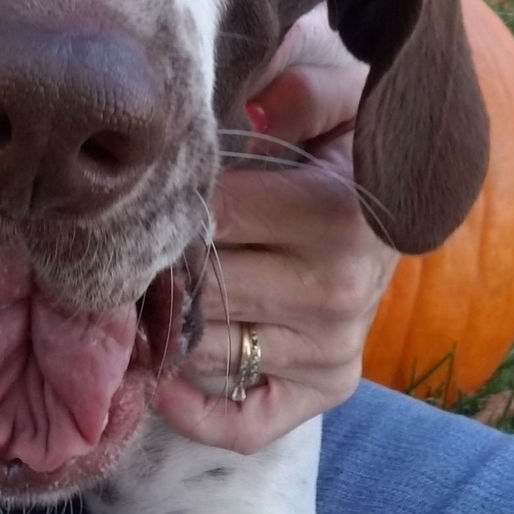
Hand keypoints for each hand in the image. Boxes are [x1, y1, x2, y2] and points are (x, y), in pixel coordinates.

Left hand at [155, 12, 397, 454]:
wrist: (405, 202)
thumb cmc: (354, 141)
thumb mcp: (342, 93)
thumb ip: (296, 89)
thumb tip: (246, 106)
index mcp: (336, 214)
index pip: (213, 218)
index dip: (164, 204)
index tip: (134, 191)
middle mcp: (336, 291)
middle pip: (200, 290)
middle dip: (150, 268)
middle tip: (108, 247)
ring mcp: (332, 348)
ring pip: (205, 353)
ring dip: (159, 330)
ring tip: (131, 295)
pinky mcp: (329, 387)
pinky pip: (245, 423)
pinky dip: (193, 409)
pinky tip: (164, 371)